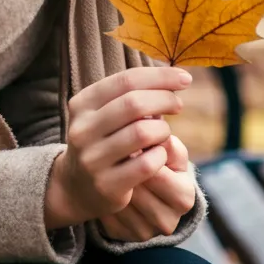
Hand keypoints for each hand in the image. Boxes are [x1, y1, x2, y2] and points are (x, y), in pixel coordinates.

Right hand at [44, 66, 190, 229]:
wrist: (78, 187)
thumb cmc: (105, 138)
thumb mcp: (108, 111)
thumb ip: (133, 93)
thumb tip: (176, 77)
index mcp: (82, 103)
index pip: (126, 80)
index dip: (160, 76)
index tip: (185, 78)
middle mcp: (82, 130)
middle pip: (134, 103)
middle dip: (165, 99)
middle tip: (178, 104)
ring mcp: (92, 159)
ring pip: (142, 133)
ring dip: (163, 130)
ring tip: (164, 132)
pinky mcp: (106, 186)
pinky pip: (147, 164)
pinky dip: (161, 155)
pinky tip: (159, 155)